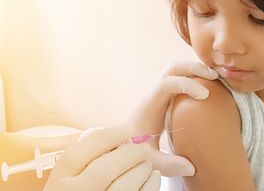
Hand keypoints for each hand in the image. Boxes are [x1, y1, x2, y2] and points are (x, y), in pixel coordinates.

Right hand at [44, 125, 160, 190]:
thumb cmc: (81, 190)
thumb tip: (123, 139)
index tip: (128, 129)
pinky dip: (151, 184)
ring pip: (124, 185)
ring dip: (142, 169)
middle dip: (130, 153)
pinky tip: (153, 176)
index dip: (109, 136)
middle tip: (142, 148)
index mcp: (59, 181)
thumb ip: (87, 159)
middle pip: (104, 169)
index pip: (78, 153)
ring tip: (146, 163)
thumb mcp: (71, 177)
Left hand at [131, 61, 217, 176]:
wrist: (124, 143)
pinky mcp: (168, 98)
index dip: (187, 85)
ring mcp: (162, 95)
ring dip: (195, 70)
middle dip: (193, 68)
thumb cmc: (133, 150)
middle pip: (172, 69)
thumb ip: (167, 164)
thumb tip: (191, 166)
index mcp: (149, 105)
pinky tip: (210, 85)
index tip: (205, 96)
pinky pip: (181, 80)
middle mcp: (155, 95)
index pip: (167, 84)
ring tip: (216, 77)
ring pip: (177, 71)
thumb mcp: (148, 159)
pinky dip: (196, 77)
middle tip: (214, 76)